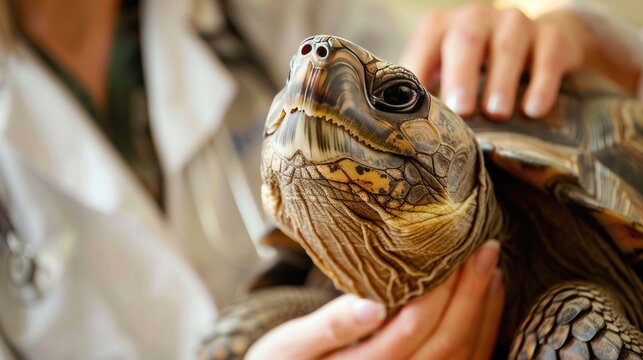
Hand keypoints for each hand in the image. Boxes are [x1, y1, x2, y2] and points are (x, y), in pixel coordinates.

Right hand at [246, 240, 503, 359]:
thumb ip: (331, 326)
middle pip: (448, 344)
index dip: (439, 290)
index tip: (455, 249)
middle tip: (488, 248)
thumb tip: (373, 304)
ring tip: (493, 269)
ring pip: (463, 358)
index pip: (412, 328)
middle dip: (472, 294)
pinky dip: (482, 333)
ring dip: (483, 312)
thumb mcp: (292, 345)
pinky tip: (486, 301)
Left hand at [400, 4, 590, 119]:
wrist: (536, 44)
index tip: (416, 107)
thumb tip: (399, 130)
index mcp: (441, 27)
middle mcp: (476, 18)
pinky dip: (541, 84)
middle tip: (460, 110)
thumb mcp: (445, 72)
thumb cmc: (474, 68)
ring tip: (497, 113)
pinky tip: (534, 111)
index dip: (419, 72)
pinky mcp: (551, 36)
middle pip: (465, 40)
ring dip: (501, 82)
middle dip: (461, 75)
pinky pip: (547, 57)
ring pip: (507, 47)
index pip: (425, 44)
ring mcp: (514, 23)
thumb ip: (424, 92)